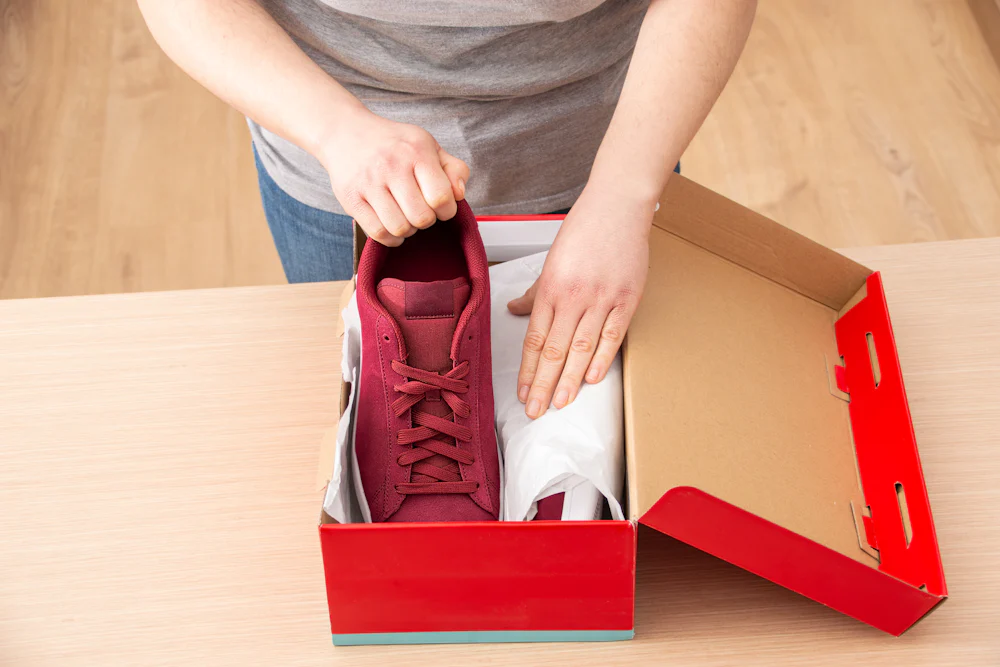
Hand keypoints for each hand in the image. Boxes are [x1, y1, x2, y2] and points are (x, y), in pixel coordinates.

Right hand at [319, 107, 469, 245]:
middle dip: (427, 220)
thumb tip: (459, 195)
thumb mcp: (429, 146)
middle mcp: (391, 165)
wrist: (346, 133)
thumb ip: (454, 169)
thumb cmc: (394, 144)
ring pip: (400, 228)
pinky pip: (378, 233)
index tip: (440, 205)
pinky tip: (391, 225)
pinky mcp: (351, 199)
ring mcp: (369, 183)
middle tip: (420, 209)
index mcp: (416, 151)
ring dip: (408, 230)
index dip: (447, 209)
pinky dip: (390, 237)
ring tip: (405, 216)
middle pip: (422, 218)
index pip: (441, 197)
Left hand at [507, 186, 652, 418]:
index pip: (535, 339)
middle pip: (555, 350)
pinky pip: (613, 336)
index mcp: (551, 288)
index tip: (522, 393)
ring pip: (582, 349)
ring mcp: (601, 299)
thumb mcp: (551, 261)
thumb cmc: (584, 231)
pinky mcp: (627, 299)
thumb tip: (514, 309)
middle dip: (543, 384)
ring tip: (559, 403)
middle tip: (534, 410)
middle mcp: (573, 297)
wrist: (617, 208)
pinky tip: (592, 379)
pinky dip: (602, 359)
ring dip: (569, 380)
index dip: (528, 370)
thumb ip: (535, 292)